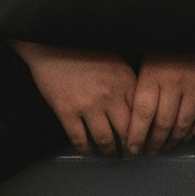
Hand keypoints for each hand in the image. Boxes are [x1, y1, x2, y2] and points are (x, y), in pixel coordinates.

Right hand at [10, 40, 136, 155]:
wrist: (50, 42)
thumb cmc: (82, 49)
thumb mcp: (113, 60)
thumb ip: (127, 82)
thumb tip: (140, 105)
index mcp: (123, 79)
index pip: (142, 113)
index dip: (144, 129)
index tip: (144, 137)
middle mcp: (109, 94)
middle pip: (126, 132)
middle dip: (129, 146)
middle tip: (129, 151)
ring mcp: (87, 104)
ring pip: (105, 140)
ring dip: (109, 151)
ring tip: (110, 153)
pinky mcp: (67, 111)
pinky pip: (80, 140)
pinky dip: (86, 150)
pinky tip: (88, 150)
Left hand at [126, 52, 194, 156]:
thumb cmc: (171, 33)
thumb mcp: (149, 48)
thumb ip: (141, 75)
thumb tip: (124, 99)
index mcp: (154, 72)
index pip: (141, 112)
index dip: (135, 134)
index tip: (131, 146)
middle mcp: (175, 82)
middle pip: (162, 124)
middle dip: (153, 143)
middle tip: (147, 151)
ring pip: (183, 125)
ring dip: (172, 141)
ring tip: (164, 147)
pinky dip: (193, 131)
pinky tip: (185, 135)